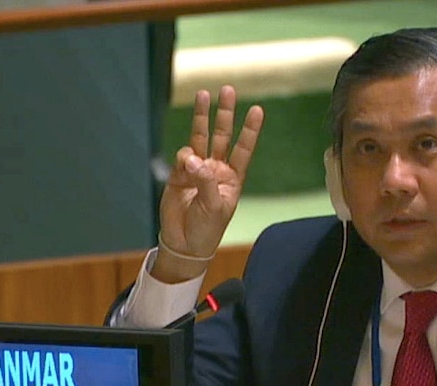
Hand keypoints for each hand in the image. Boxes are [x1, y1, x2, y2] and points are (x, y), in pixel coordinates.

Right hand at [152, 85, 263, 282]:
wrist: (184, 243)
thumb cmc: (206, 229)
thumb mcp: (214, 206)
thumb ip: (205, 180)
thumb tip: (193, 157)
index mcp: (233, 178)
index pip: (244, 149)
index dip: (250, 130)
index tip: (257, 110)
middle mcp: (216, 169)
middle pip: (222, 135)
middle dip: (225, 113)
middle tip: (228, 90)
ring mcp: (197, 170)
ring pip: (201, 137)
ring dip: (202, 117)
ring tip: (203, 95)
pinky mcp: (179, 174)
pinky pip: (182, 156)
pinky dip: (184, 155)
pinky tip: (185, 163)